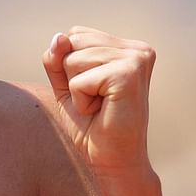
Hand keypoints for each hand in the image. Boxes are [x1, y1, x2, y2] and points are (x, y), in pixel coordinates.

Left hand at [41, 26, 155, 171]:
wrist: (112, 161)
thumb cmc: (90, 123)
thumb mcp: (65, 82)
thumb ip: (57, 57)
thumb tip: (59, 37)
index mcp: (127, 46)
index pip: (74, 34)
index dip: (69, 65)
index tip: (93, 88)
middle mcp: (137, 49)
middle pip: (71, 41)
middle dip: (71, 74)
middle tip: (96, 99)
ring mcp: (136, 59)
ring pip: (71, 59)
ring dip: (76, 89)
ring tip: (99, 105)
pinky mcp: (128, 74)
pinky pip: (78, 80)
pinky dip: (80, 100)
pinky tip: (101, 111)